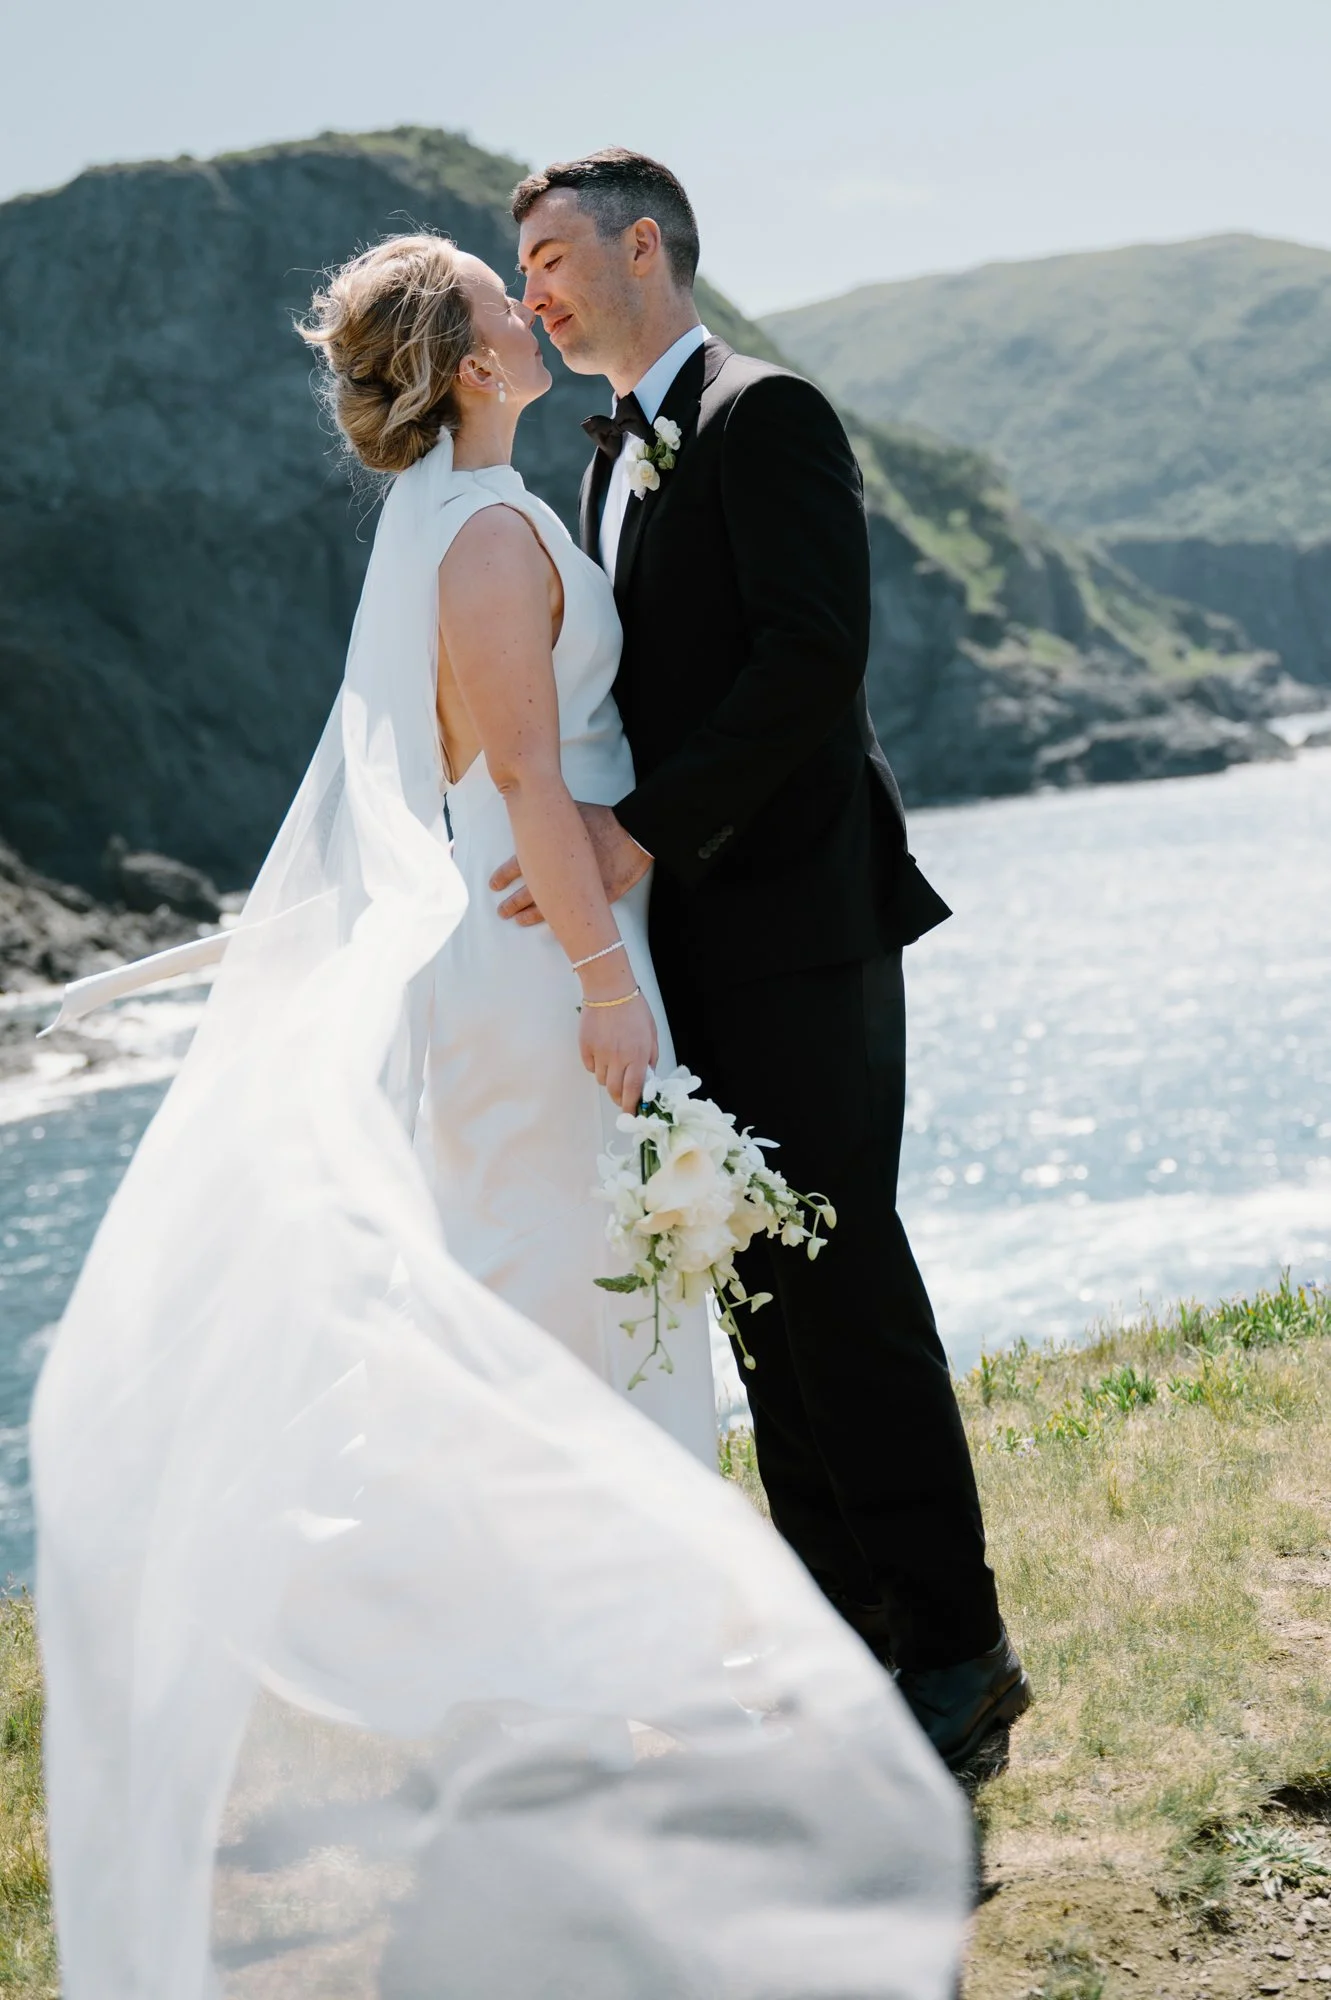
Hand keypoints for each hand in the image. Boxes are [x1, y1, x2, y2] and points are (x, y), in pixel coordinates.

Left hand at [491, 803, 651, 925]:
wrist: (631, 834)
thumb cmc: (601, 820)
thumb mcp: (568, 811)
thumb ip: (549, 816)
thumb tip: (532, 803)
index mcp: (546, 851)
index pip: (516, 866)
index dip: (503, 876)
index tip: (493, 885)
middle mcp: (556, 874)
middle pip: (527, 893)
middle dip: (512, 903)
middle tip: (501, 911)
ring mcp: (574, 890)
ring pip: (545, 909)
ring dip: (528, 915)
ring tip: (517, 920)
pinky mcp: (594, 899)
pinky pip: (572, 916)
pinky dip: (558, 923)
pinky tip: (549, 929)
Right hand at [579, 989, 658, 1112]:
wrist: (609, 990)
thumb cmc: (634, 1009)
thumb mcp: (652, 1033)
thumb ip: (651, 1058)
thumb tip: (648, 1078)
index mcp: (637, 1055)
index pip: (634, 1089)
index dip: (632, 1105)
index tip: (633, 1112)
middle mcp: (618, 1058)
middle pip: (615, 1090)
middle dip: (619, 1098)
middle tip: (622, 1097)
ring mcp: (600, 1053)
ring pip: (602, 1079)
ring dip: (609, 1078)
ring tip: (614, 1063)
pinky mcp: (585, 1047)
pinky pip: (590, 1067)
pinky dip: (596, 1066)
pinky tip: (602, 1053)